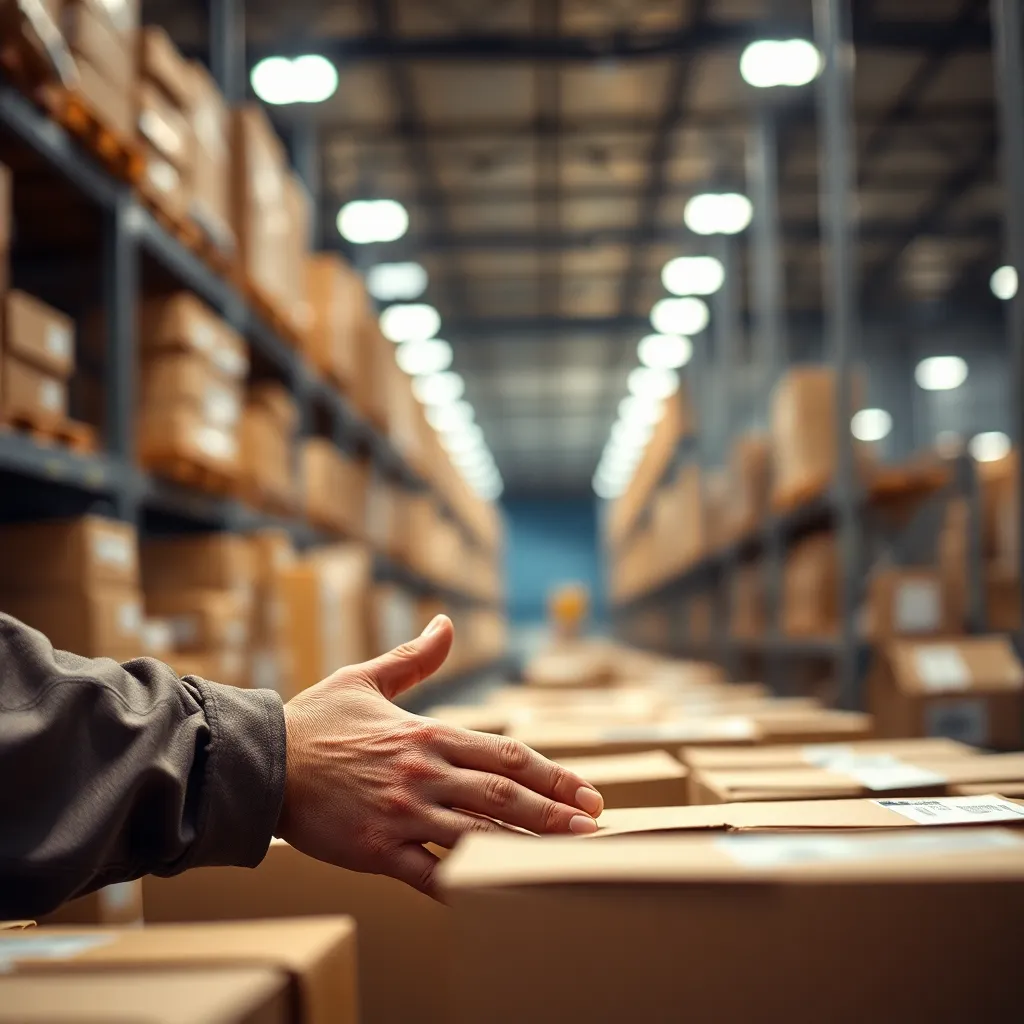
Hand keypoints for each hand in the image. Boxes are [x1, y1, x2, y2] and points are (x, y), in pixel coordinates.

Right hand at [276, 615, 603, 897]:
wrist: (260, 763)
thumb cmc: (315, 721)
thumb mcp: (366, 678)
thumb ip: (415, 658)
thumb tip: (446, 623)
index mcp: (428, 734)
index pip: (507, 754)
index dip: (552, 774)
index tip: (586, 791)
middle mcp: (424, 773)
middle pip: (505, 795)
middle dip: (555, 812)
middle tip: (595, 828)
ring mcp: (403, 812)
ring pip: (478, 834)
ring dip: (527, 847)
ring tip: (568, 859)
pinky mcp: (378, 849)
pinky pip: (430, 872)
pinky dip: (466, 883)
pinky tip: (497, 894)